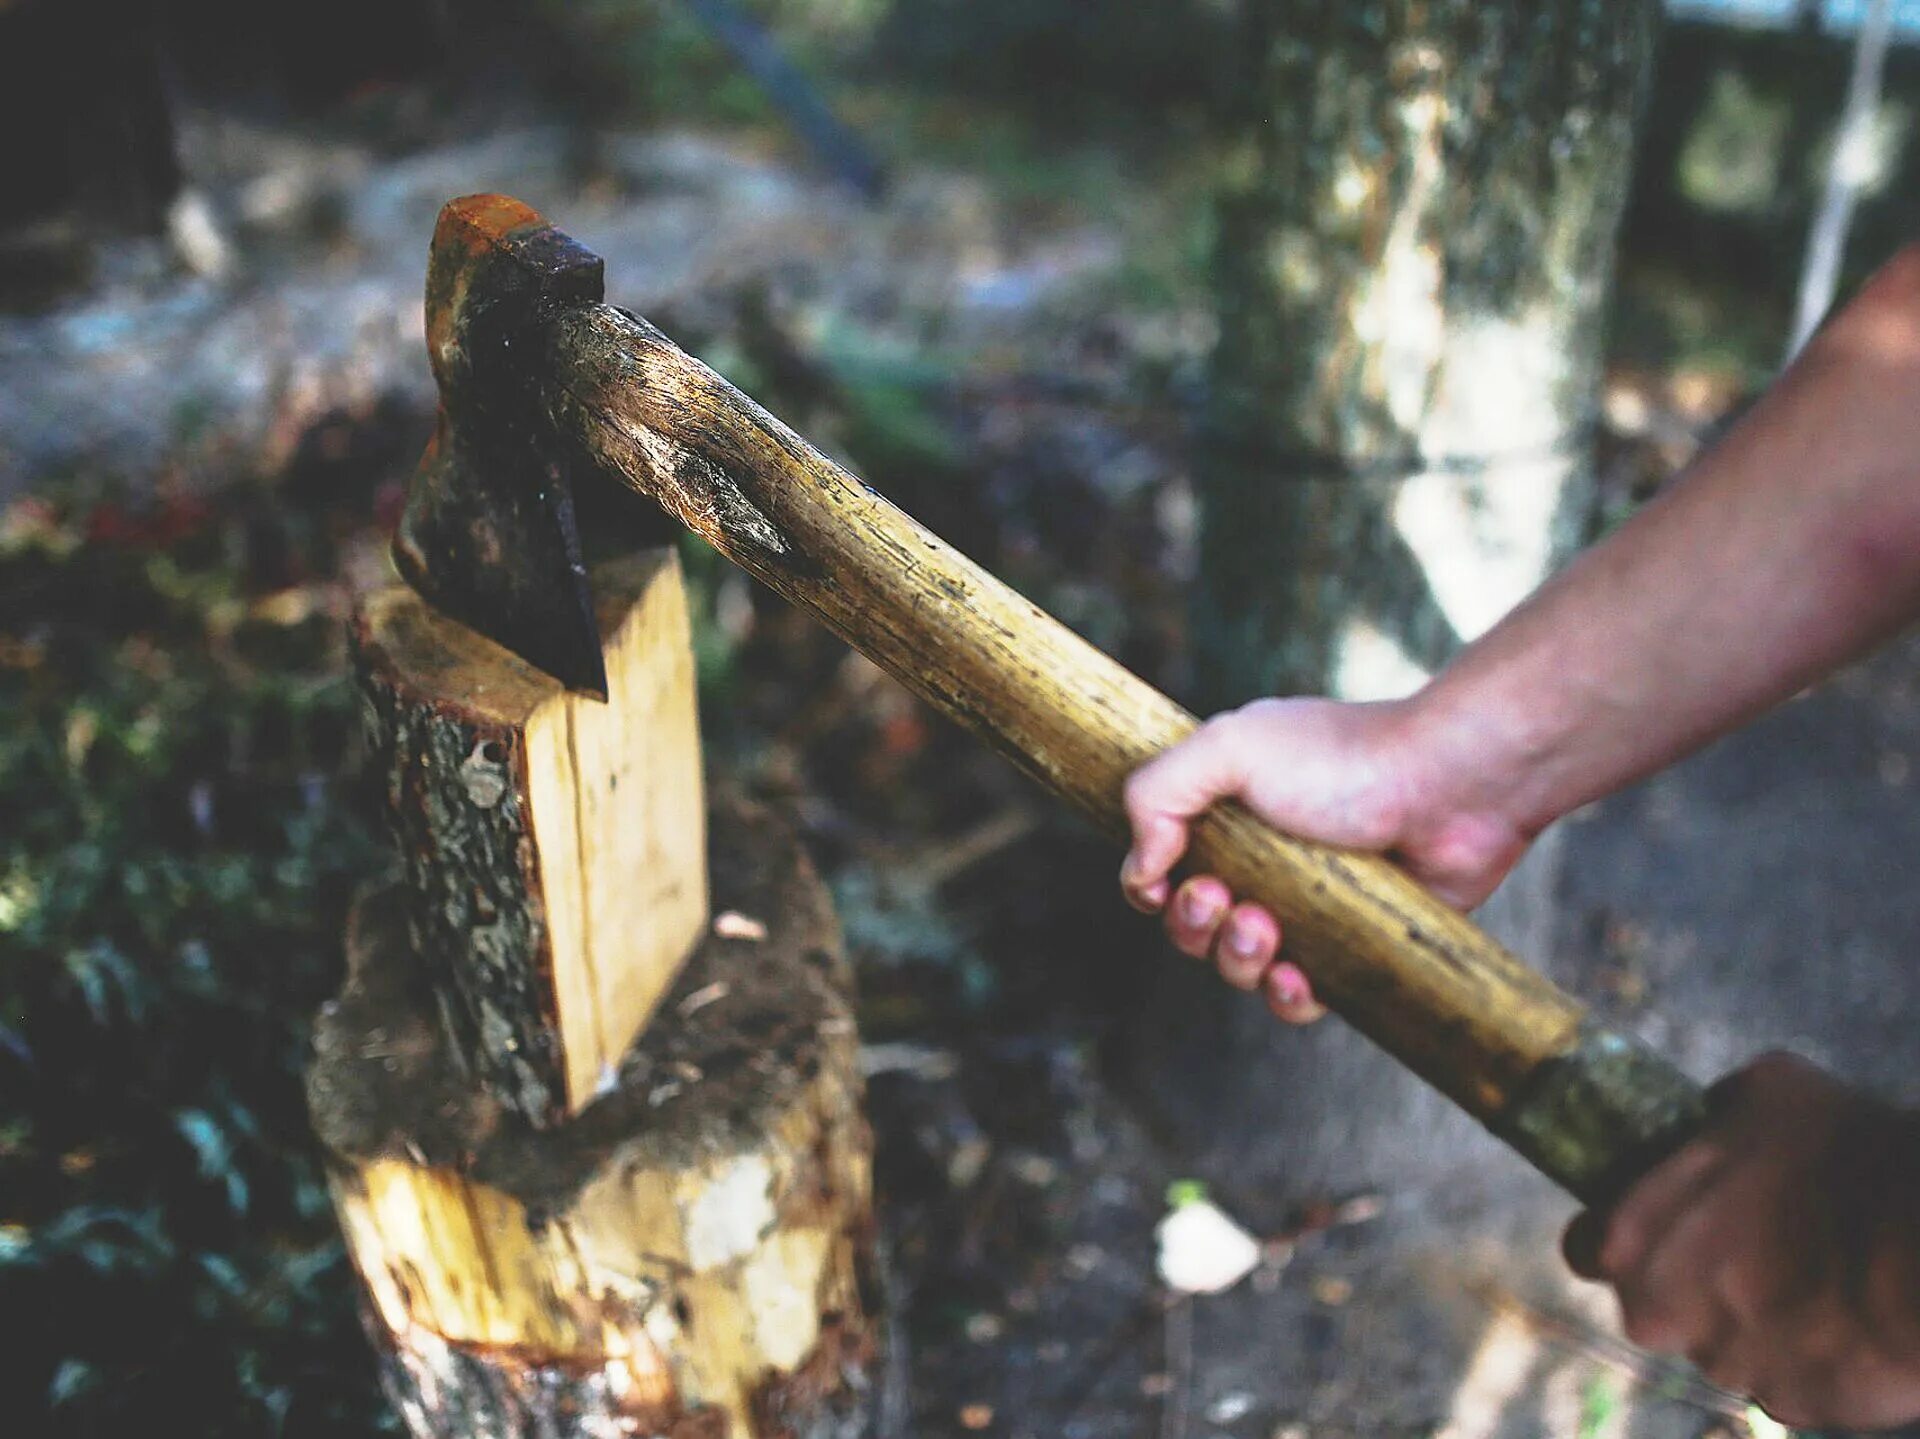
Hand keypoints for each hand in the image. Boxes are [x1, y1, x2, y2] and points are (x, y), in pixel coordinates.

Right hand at [1119, 696, 1534, 1021]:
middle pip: (1194, 924)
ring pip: (1241, 965)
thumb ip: (1157, 793)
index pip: (1163, 866)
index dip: (1153, 886)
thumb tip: (1140, 870)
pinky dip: (1285, 996)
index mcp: (1229, 810)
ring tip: (1266, 929)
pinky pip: (1299, 997)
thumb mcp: (1230, 747)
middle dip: (1193, 925)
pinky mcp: (1353, 947)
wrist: (1452, 786)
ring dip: (1235, 958)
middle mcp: (1265, 860)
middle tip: (1223, 899)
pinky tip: (1297, 976)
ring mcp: (1310, 907)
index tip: (1166, 881)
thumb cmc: (1343, 758)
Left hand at [1565, 1054, 1919, 1428]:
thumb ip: (1715, 1111)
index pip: (1589, 1249)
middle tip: (1750, 1247)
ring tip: (1814, 1275)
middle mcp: (1661, 1315)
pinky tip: (1843, 1315)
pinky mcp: (1791, 1405)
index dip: (1621, 1237)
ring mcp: (1726, 1366)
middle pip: (1658, 1306)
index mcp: (1631, 1241)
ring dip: (1755, 1317)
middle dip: (1692, 1282)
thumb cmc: (1841, 1157)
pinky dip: (1808, 1354)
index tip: (1657, 1226)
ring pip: (1727, 1344)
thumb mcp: (1765, 1089)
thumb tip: (1713, 1113)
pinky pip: (1787, 1378)